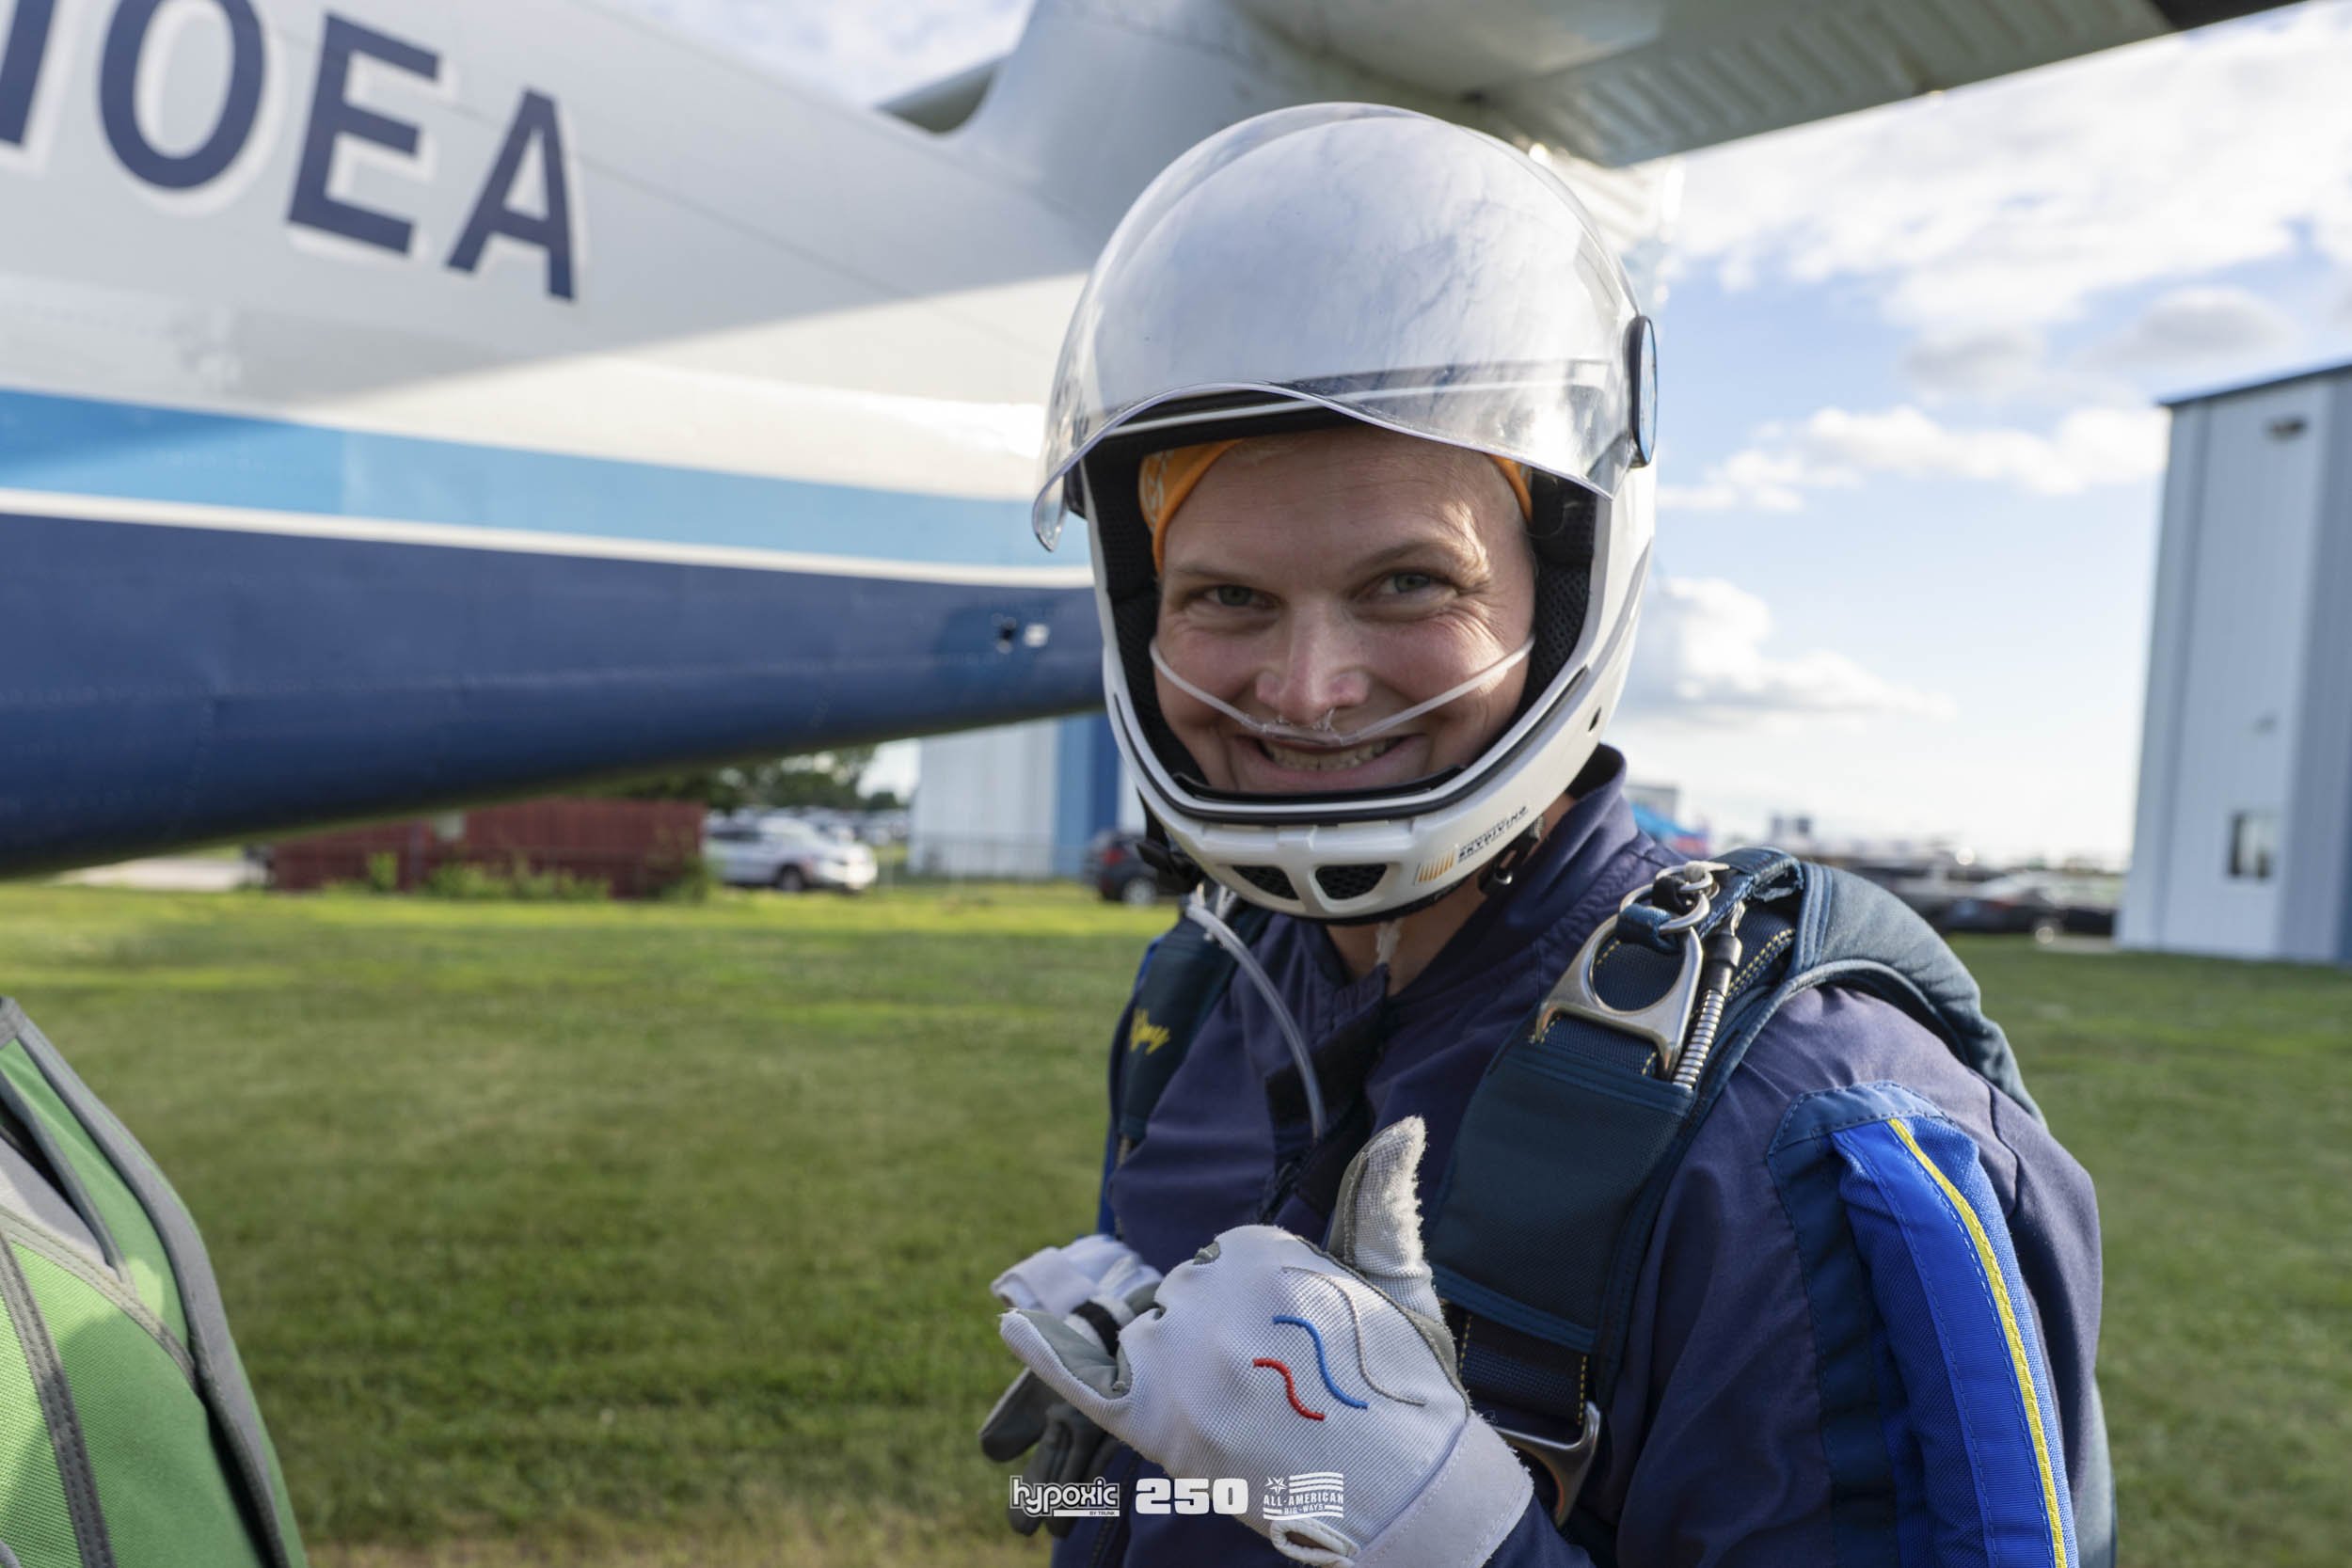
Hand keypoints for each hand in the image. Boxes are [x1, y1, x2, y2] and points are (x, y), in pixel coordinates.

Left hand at [1001, 1119, 1530, 1565]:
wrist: (1407, 1494)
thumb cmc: (1405, 1392)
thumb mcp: (1399, 1283)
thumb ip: (1380, 1201)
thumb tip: (1401, 1126)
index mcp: (1262, 1250)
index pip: (1221, 1261)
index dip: (1252, 1313)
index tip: (1292, 1351)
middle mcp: (1211, 1291)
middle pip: (1181, 1301)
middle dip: (1215, 1342)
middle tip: (1274, 1395)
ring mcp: (1179, 1354)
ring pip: (1145, 1337)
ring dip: (1172, 1368)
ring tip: (1232, 1411)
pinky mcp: (1153, 1414)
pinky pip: (1080, 1372)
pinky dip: (1043, 1347)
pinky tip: (1012, 1322)